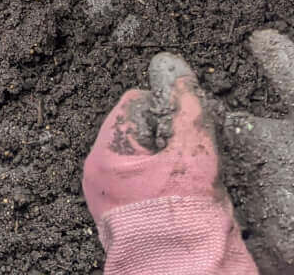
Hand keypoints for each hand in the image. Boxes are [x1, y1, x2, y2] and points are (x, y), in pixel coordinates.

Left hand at [83, 54, 258, 274]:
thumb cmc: (186, 220)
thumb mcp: (195, 155)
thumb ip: (188, 109)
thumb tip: (177, 72)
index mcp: (105, 154)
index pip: (135, 103)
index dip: (167, 107)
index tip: (191, 127)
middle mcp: (98, 174)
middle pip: (139, 130)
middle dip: (171, 136)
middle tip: (194, 157)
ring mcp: (108, 199)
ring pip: (144, 158)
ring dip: (170, 161)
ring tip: (190, 184)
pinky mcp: (123, 219)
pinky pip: (144, 184)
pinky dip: (165, 184)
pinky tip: (184, 199)